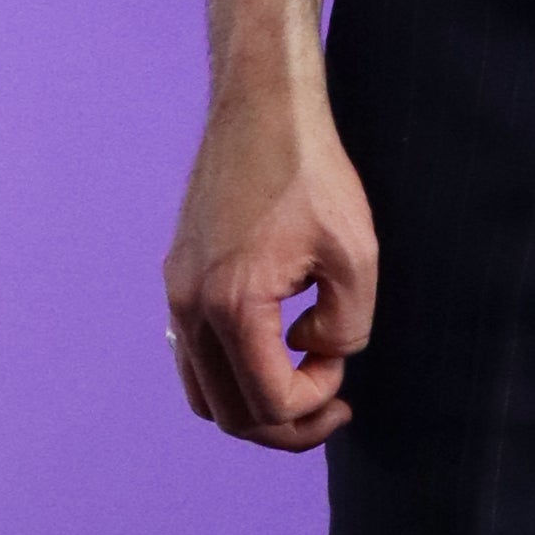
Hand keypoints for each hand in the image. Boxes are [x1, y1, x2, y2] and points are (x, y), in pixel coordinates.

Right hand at [164, 78, 377, 448]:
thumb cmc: (312, 174)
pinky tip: (269, 354)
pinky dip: (229, 375)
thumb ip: (345, 327)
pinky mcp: (178, 278)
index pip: (269, 402)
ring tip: (301, 391)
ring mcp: (177, 294)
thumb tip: (312, 353)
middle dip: (286, 425)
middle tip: (332, 408)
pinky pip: (192, 356)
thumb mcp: (356, 256)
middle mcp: (191, 307)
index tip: (342, 366)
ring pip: (203, 394)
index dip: (315, 403)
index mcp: (233, 304)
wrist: (262, 109)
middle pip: (230, 415)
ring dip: (253, 407)